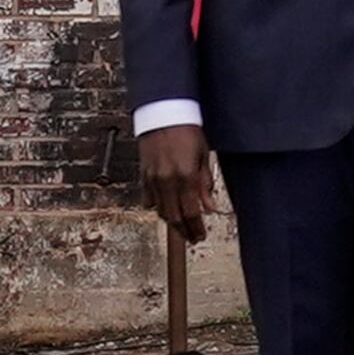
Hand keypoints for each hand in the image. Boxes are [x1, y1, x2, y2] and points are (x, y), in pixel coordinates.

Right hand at [138, 123, 214, 247]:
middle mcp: (166, 181)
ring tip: (183, 228)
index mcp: (184, 176)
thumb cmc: (188, 133)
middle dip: (184, 230)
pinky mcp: (143, 175)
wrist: (163, 116)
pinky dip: (158, 208)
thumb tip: (209, 208)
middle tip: (193, 238)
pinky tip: (167, 211)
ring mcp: (152, 179)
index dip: (196, 227)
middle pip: (173, 216)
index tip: (201, 237)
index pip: (191, 212)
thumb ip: (205, 184)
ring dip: (171, 221)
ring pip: (160, 210)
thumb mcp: (203, 157)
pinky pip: (149, 199)